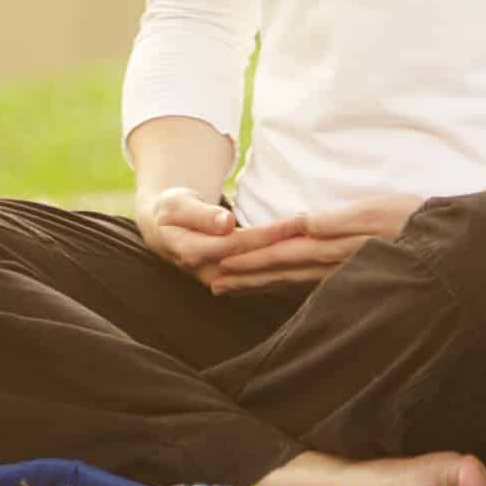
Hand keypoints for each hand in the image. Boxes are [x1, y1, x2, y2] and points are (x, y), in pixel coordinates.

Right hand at [135, 187, 305, 282]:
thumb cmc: (171, 209)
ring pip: (261, 273)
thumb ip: (202, 215)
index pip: (239, 244)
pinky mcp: (231, 280)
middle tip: (321, 235)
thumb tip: (227, 225)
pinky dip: (283, 270)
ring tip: (322, 248)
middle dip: (289, 248)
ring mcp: (220, 280)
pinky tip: (307, 265)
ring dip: (291, 262)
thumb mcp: (178, 204)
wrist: (162, 229)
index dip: (269, 234)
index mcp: (194, 252)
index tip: (298, 222)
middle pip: (256, 261)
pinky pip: (260, 276)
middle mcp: (209, 273)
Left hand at [204, 194, 427, 292]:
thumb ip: (336, 223)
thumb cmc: (413, 221)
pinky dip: (278, 284)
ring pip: (284, 276)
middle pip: (273, 264)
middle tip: (202, 274)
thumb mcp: (373, 213)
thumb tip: (304, 224)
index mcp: (329, 242)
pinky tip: (266, 288)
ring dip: (251, 280)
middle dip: (237, 268)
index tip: (215, 254)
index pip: (277, 245)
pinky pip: (302, 282)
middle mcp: (327, 260)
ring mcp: (335, 271)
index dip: (245, 249)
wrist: (448, 252)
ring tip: (221, 285)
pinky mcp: (345, 274)